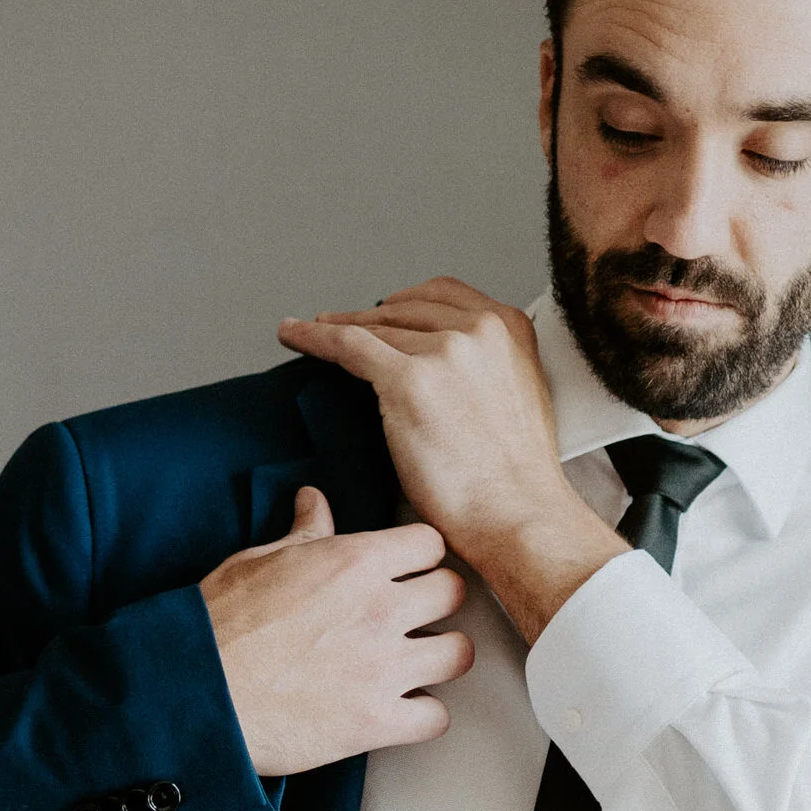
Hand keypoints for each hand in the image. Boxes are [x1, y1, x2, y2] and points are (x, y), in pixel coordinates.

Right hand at [200, 486, 474, 775]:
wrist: (196, 693)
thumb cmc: (218, 625)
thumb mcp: (259, 561)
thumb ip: (304, 533)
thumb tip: (314, 501)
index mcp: (353, 562)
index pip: (430, 544)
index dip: (418, 558)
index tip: (407, 571)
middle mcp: (379, 610)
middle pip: (453, 594)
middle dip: (436, 604)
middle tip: (413, 617)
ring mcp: (383, 668)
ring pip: (459, 655)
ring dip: (439, 658)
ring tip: (416, 664)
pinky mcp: (375, 722)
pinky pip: (436, 717)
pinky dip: (422, 716)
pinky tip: (400, 710)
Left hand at [276, 277, 624, 640]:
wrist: (517, 515)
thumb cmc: (515, 478)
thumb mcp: (519, 394)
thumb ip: (485, 367)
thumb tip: (443, 367)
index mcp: (509, 328)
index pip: (443, 295)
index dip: (404, 302)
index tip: (383, 308)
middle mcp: (479, 329)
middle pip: (405, 310)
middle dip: (369, 318)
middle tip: (338, 323)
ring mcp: (444, 352)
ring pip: (375, 329)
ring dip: (337, 327)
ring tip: (311, 332)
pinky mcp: (408, 380)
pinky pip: (347, 346)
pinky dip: (313, 338)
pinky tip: (292, 334)